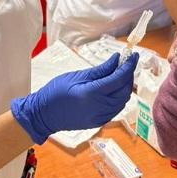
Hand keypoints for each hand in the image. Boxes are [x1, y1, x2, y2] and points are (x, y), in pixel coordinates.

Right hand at [11, 53, 138, 143]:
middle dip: (129, 75)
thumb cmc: (55, 92)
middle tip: (127, 62)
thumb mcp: (77, 76)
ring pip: (123, 100)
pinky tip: (114, 87)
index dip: (129, 66)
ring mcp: (100, 117)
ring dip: (125, 86)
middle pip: (125, 90)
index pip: (119, 79)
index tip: (133, 55)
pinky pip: (116, 108)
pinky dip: (119, 97)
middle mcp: (100, 108)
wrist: (43, 115)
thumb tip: (117, 60)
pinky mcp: (99, 122)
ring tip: (121, 73)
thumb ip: (100, 70)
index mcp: (93, 94)